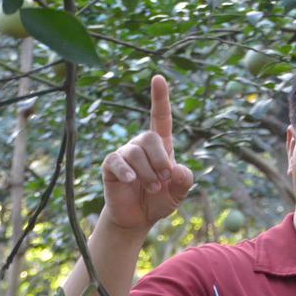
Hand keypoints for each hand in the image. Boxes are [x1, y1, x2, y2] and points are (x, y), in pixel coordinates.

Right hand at [99, 75, 194, 236]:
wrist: (138, 218)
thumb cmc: (160, 200)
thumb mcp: (179, 192)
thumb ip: (185, 181)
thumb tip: (177, 170)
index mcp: (161, 146)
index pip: (161, 116)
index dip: (160, 98)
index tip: (158, 78)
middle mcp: (141, 145)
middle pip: (150, 137)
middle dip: (161, 159)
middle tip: (165, 179)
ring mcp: (125, 154)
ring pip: (136, 152)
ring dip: (148, 173)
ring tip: (154, 188)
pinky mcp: (111, 166)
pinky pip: (117, 161)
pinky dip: (126, 171)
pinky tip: (131, 180)